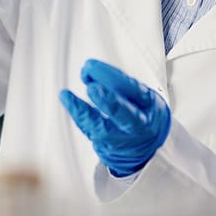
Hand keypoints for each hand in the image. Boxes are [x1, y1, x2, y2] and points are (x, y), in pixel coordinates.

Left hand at [59, 59, 170, 177]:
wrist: (145, 146)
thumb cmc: (142, 112)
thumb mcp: (142, 95)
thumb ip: (122, 84)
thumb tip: (93, 70)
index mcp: (149, 106)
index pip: (135, 91)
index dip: (115, 79)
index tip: (95, 68)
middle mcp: (137, 125)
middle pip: (125, 115)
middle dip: (109, 102)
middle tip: (93, 88)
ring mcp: (121, 139)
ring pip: (101, 128)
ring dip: (82, 110)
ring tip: (67, 95)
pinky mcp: (104, 147)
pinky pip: (89, 130)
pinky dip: (77, 115)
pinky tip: (68, 99)